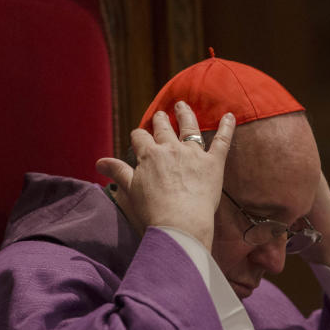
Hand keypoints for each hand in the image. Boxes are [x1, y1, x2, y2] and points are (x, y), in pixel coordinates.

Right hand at [96, 102, 234, 250]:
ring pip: (189, 127)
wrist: (180, 223)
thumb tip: (99, 162)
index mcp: (149, 155)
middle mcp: (171, 149)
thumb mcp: (130, 189)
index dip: (139, 136)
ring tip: (182, 106)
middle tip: (161, 114)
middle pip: (163, 128)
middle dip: (161, 120)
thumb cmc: (153, 210)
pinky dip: (227, 127)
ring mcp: (193, 154)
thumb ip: (117, 171)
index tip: (139, 137)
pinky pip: (222, 140)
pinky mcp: (213, 163)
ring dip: (185, 114)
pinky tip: (230, 116)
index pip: (140, 137)